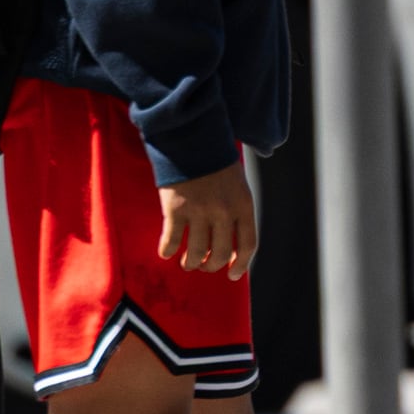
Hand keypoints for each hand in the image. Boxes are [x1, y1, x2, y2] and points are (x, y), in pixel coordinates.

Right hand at [157, 161, 258, 279]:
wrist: (193, 139)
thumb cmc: (216, 163)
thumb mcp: (238, 186)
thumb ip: (236, 211)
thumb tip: (230, 245)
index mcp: (244, 205)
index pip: (247, 245)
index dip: (241, 264)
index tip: (232, 274)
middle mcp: (224, 212)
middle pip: (220, 254)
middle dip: (211, 265)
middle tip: (204, 266)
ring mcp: (199, 211)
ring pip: (196, 253)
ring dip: (191, 263)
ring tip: (187, 263)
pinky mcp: (175, 209)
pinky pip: (172, 241)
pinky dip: (168, 250)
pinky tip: (166, 252)